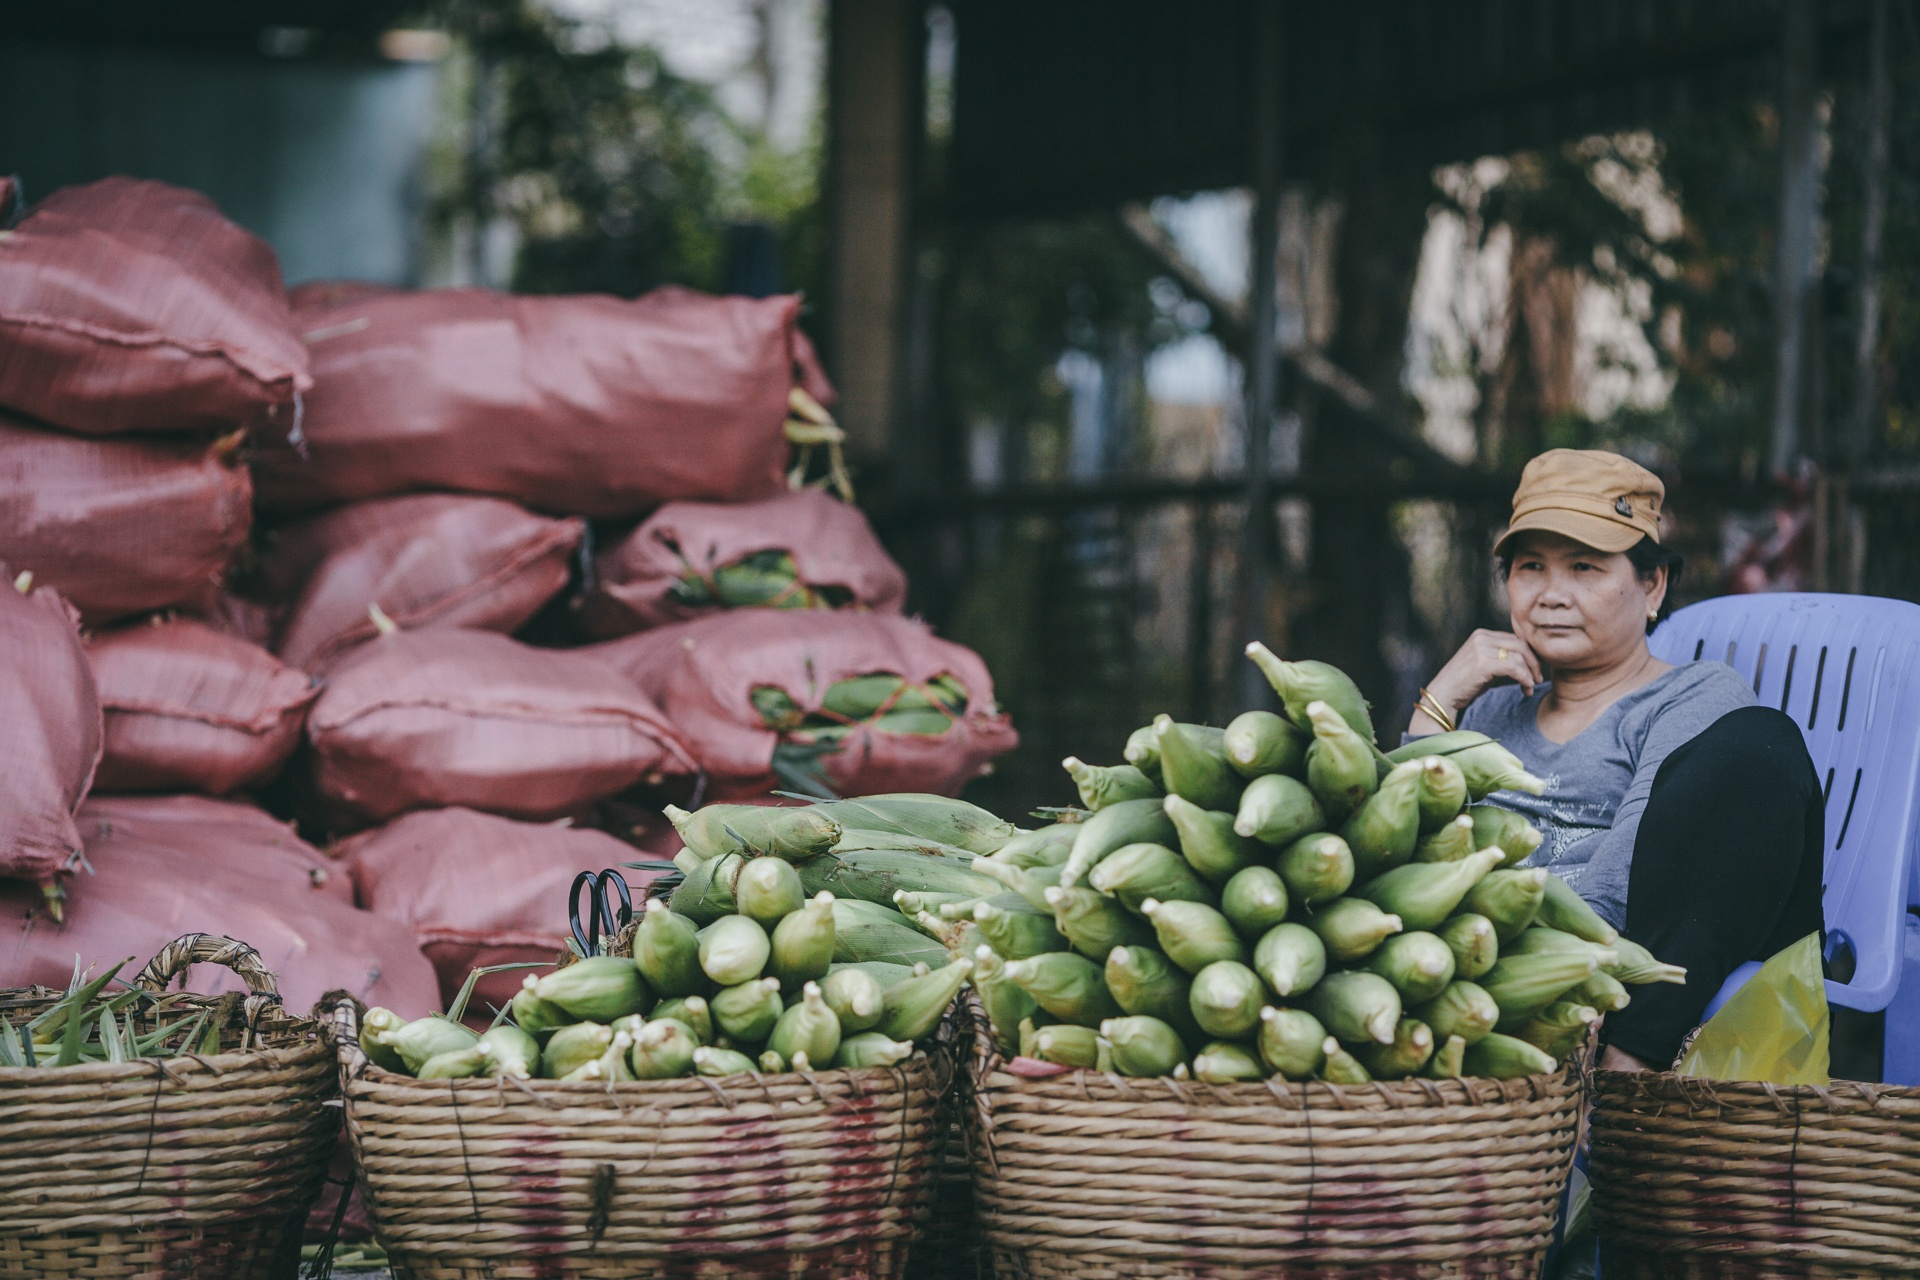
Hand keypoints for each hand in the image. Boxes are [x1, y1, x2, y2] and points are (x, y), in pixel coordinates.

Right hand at [1419, 629, 1544, 727]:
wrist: (1443, 695)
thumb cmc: (1464, 684)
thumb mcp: (1483, 664)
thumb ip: (1500, 656)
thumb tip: (1525, 660)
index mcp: (1482, 634)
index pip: (1515, 639)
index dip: (1529, 654)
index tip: (1534, 670)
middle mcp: (1482, 637)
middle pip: (1521, 644)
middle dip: (1534, 662)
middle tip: (1538, 679)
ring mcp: (1482, 649)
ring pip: (1519, 656)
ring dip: (1530, 674)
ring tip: (1530, 688)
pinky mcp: (1483, 663)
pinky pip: (1514, 668)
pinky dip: (1524, 679)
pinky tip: (1526, 688)